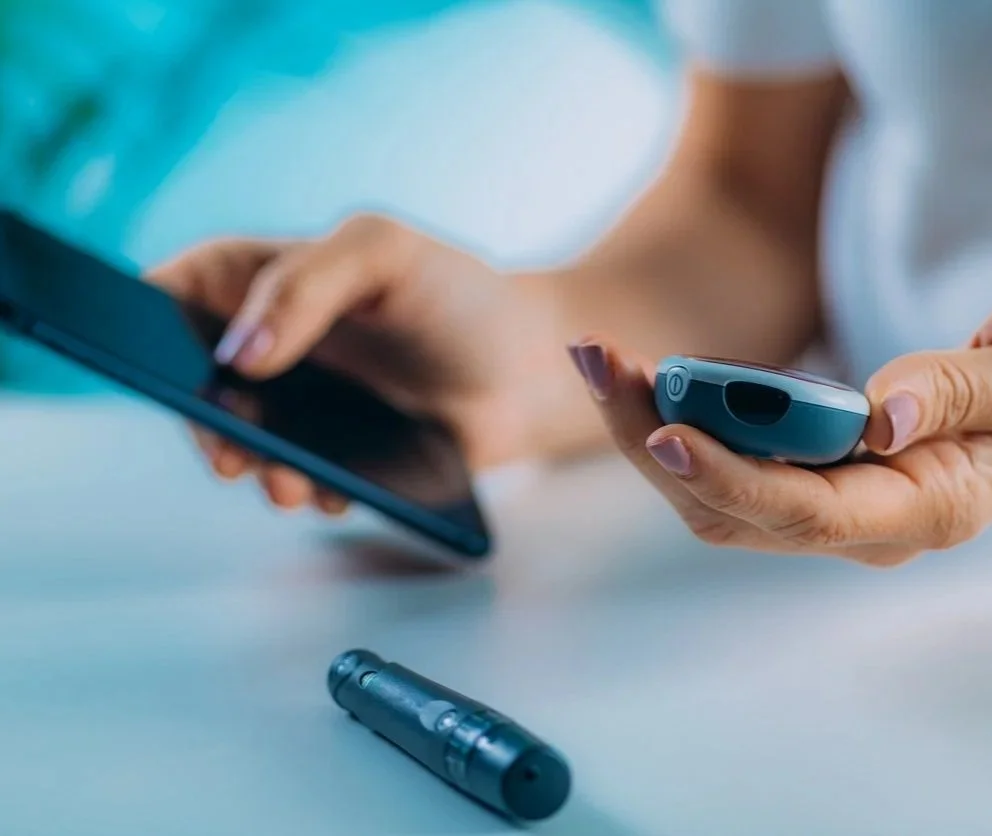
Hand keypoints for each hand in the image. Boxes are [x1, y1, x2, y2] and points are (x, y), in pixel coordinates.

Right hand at [150, 215, 565, 512]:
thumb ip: (307, 285)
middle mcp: (270, 347)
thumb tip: (238, 355)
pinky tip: (336, 491)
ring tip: (288, 483)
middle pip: (196, 383)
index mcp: (264, 279)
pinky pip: (299, 478)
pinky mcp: (335, 456)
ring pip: (244, 442)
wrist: (532, 370)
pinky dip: (308, 489)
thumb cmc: (457, 296)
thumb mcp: (382, 253)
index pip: (174, 291)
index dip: (139, 321)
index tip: (139, 355)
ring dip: (255, 468)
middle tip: (227, 448)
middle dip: (203, 420)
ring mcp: (300, 406)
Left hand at [570, 291, 991, 565]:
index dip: (729, 475)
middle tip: (598, 361)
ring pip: (708, 488)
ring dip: (646, 426)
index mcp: (923, 507)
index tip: (666, 430)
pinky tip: (636, 375)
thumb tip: (886, 419)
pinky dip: (673, 416)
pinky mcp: (800, 470)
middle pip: (728, 507)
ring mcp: (823, 500)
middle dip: (653, 440)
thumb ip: (967, 392)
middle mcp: (857, 521)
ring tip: (597, 358)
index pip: (805, 512)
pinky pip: (720, 458)